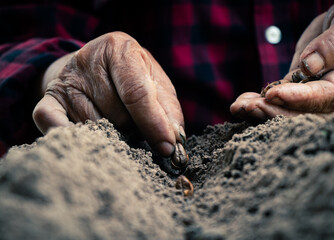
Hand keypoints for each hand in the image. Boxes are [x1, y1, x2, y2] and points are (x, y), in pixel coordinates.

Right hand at [33, 32, 184, 156]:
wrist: (94, 64)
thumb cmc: (131, 76)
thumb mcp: (155, 83)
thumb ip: (168, 110)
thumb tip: (175, 141)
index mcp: (120, 50)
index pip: (136, 93)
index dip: (152, 123)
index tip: (166, 148)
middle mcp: (89, 59)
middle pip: (117, 114)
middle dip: (134, 131)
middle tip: (137, 129)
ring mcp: (66, 79)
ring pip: (94, 126)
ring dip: (112, 137)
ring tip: (118, 128)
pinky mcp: (50, 98)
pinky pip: (55, 124)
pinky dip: (73, 138)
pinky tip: (89, 143)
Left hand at [230, 0, 333, 120]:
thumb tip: (309, 66)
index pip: (326, 96)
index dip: (298, 98)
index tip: (272, 94)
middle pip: (305, 113)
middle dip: (275, 112)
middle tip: (249, 108)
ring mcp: (315, 93)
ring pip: (288, 110)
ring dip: (262, 111)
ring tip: (238, 108)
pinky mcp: (299, 87)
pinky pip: (279, 99)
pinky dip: (260, 102)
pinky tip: (241, 103)